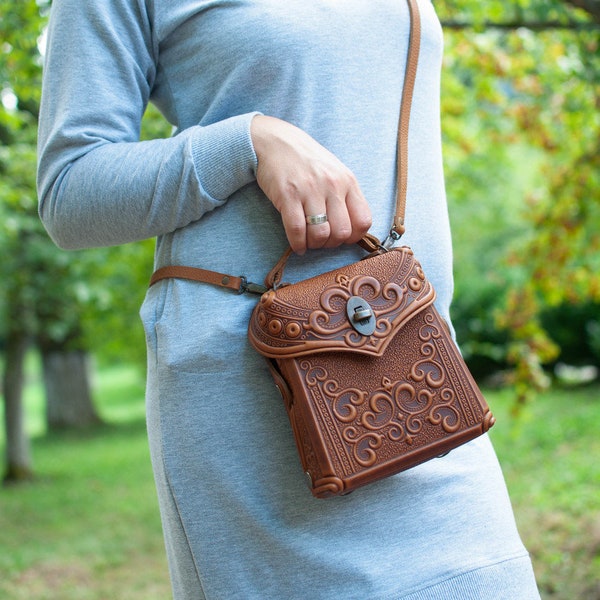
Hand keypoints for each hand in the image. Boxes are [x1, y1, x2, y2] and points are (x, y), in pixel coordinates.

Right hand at [251, 115, 371, 254]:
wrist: (277, 142)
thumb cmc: (307, 162)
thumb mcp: (335, 173)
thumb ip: (345, 198)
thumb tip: (350, 231)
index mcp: (348, 182)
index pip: (363, 221)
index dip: (353, 237)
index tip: (341, 238)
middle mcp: (332, 186)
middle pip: (342, 233)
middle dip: (331, 244)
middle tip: (321, 240)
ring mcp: (310, 190)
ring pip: (320, 234)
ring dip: (314, 245)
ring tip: (308, 241)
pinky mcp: (288, 195)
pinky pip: (296, 229)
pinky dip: (297, 244)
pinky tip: (296, 245)